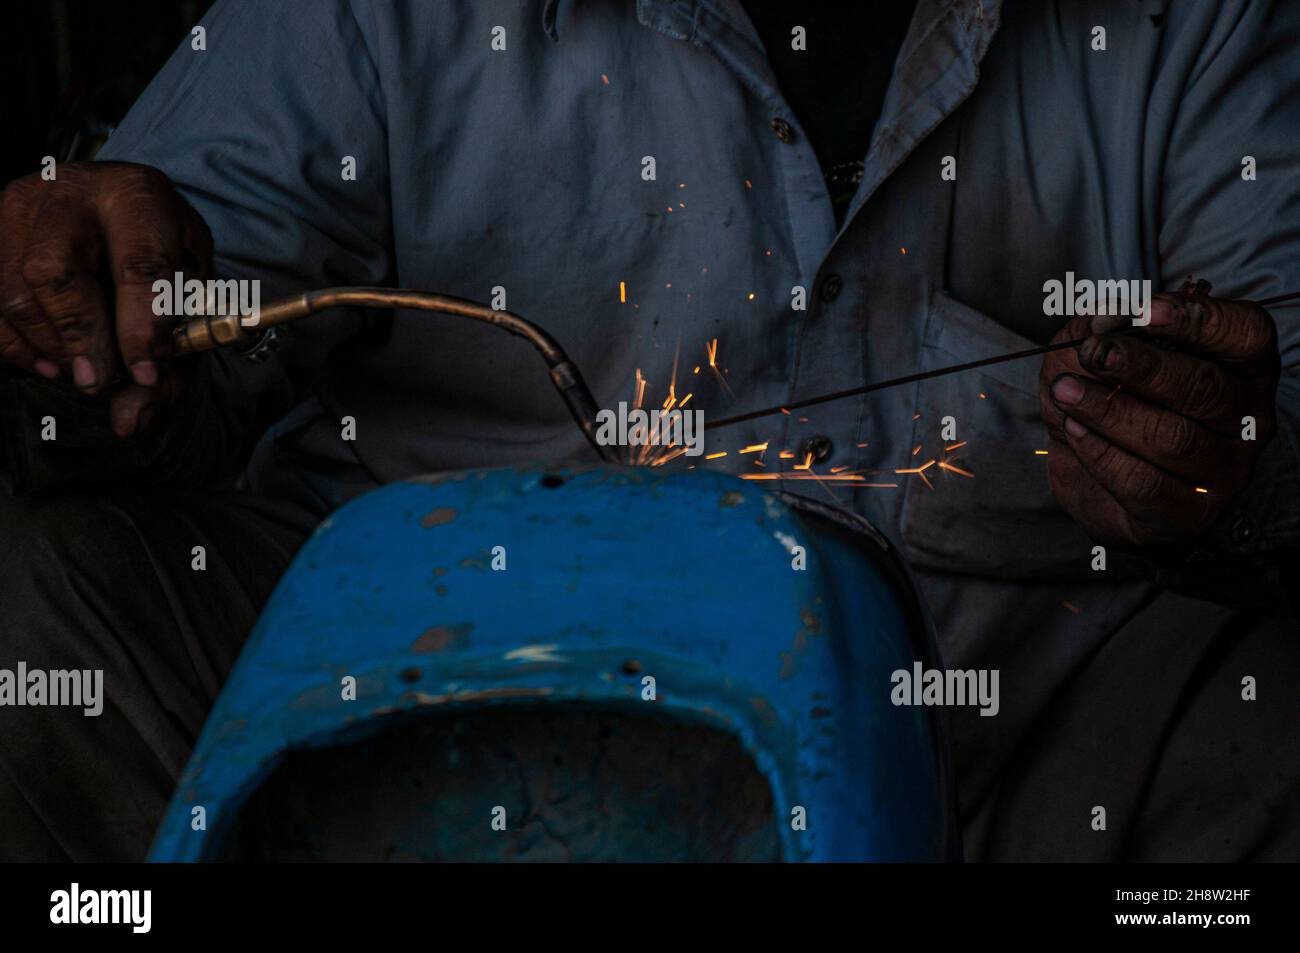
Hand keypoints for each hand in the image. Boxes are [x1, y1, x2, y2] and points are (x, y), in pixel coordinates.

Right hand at [0, 161, 212, 436]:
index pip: (138, 264)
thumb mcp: (187, 286)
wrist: (117, 202)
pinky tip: (50, 364)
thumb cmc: (158, 247)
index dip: (141, 328)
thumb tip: (129, 418)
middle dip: (79, 339)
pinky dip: (16, 345)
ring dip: (49, 348)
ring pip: (13, 292)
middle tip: (98, 382)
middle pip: (54, 273)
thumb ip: (170, 351)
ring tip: (82, 373)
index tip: (145, 373)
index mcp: (138, 195)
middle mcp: (71, 190)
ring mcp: (19, 206)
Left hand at [1039, 293, 1279, 546]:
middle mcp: (1245, 420)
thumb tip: (1102, 321)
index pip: (1244, 335)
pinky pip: (1144, 483)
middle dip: (1142, 367)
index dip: (1197, 320)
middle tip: (1092, 353)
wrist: (1099, 483)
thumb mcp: (1101, 355)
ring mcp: (1222, 472)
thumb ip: (1101, 329)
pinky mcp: (1187, 514)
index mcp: (1242, 369)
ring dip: (1108, 411)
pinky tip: (1074, 431)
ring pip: (1172, 438)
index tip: (1144, 310)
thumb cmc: (1113, 405)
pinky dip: (1101, 454)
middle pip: (1204, 388)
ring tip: (1065, 392)